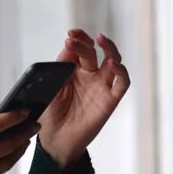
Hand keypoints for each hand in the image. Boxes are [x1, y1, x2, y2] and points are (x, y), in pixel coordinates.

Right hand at [0, 95, 39, 173]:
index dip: (13, 117)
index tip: (23, 111)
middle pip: (9, 142)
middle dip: (25, 131)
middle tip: (34, 123)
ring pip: (11, 158)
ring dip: (22, 146)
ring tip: (27, 136)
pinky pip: (4, 170)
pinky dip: (12, 159)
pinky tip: (15, 152)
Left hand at [37, 29, 130, 167]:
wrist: (55, 140)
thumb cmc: (50, 114)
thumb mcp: (51, 86)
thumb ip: (59, 68)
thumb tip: (67, 46)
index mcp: (72, 70)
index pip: (78, 49)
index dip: (77, 39)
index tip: (71, 34)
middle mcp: (88, 75)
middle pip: (93, 52)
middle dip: (85, 42)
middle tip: (75, 39)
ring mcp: (100, 86)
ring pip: (113, 62)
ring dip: (110, 49)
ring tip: (101, 40)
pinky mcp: (110, 100)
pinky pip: (122, 84)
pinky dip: (122, 73)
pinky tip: (115, 64)